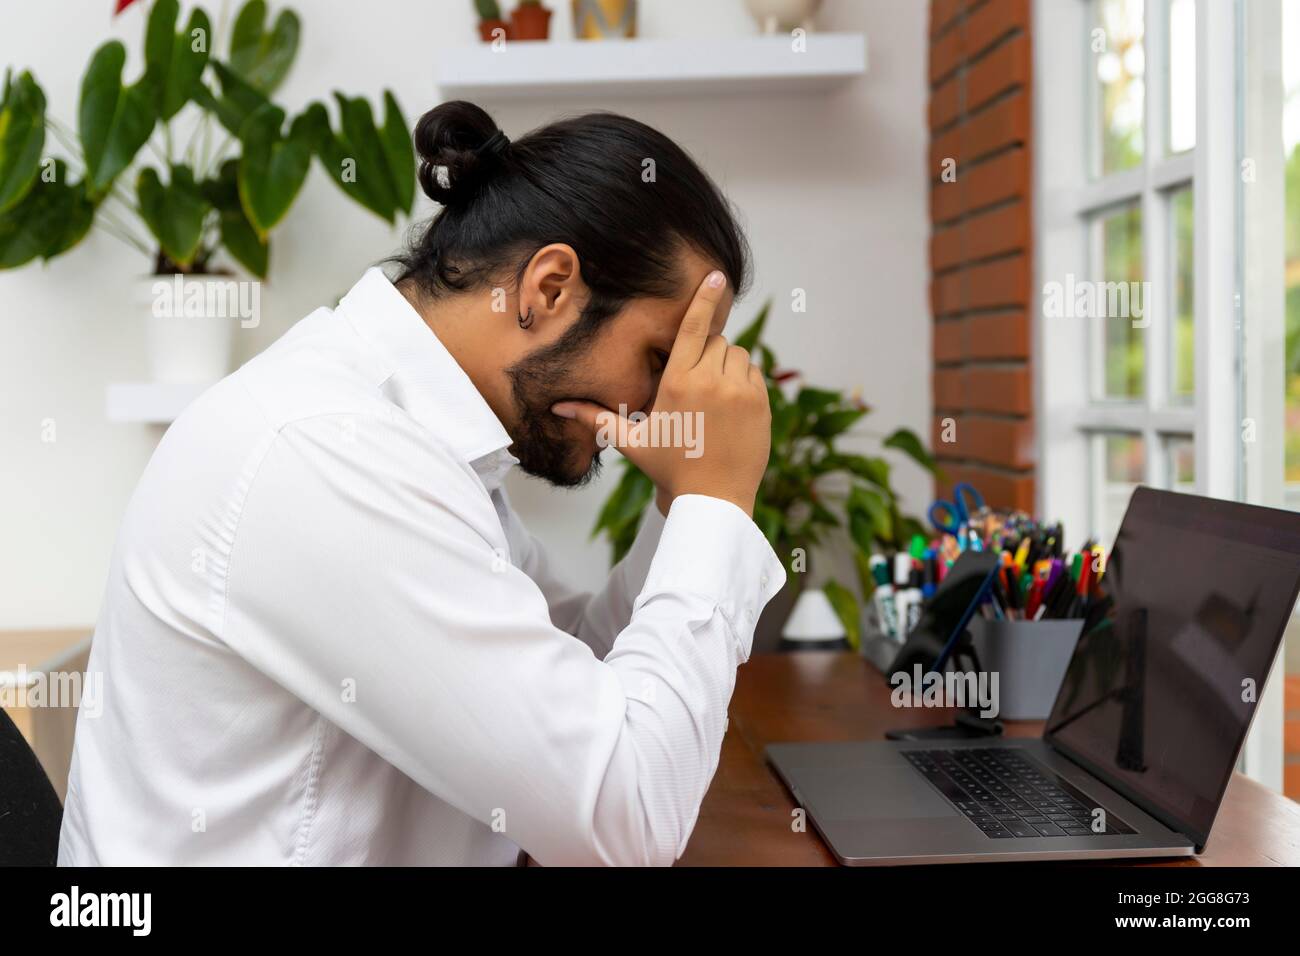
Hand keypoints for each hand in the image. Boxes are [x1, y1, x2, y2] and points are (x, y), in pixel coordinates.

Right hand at [552, 271, 770, 517]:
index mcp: (679, 382)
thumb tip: (557, 408)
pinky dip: (743, 380)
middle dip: (706, 351)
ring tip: (712, 395)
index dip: (704, 298)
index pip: (694, 327)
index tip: (716, 275)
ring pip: (738, 354)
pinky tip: (729, 406)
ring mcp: (741, 392)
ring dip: (726, 364)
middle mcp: (713, 381)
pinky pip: (754, 374)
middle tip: (695, 382)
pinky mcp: (761, 404)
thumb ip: (596, 419)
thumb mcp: (631, 442)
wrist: (714, 500)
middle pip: (716, 340)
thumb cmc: (670, 469)